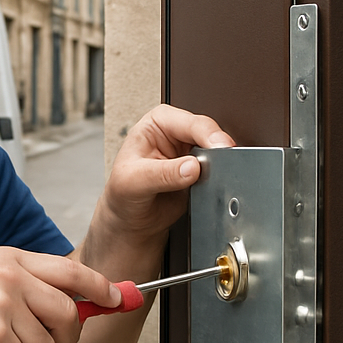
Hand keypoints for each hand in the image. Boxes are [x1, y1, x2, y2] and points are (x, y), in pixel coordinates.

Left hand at [100, 105, 233, 241]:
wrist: (130, 220)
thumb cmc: (122, 194)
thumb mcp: (134, 182)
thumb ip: (163, 173)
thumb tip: (192, 168)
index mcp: (157, 123)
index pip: (190, 123)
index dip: (208, 135)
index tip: (220, 149)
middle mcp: (175, 134)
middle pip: (209, 134)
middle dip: (217, 150)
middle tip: (220, 166)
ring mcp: (189, 153)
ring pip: (217, 152)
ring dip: (219, 165)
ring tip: (208, 178)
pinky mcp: (200, 172)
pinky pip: (219, 171)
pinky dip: (219, 178)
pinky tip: (210, 186)